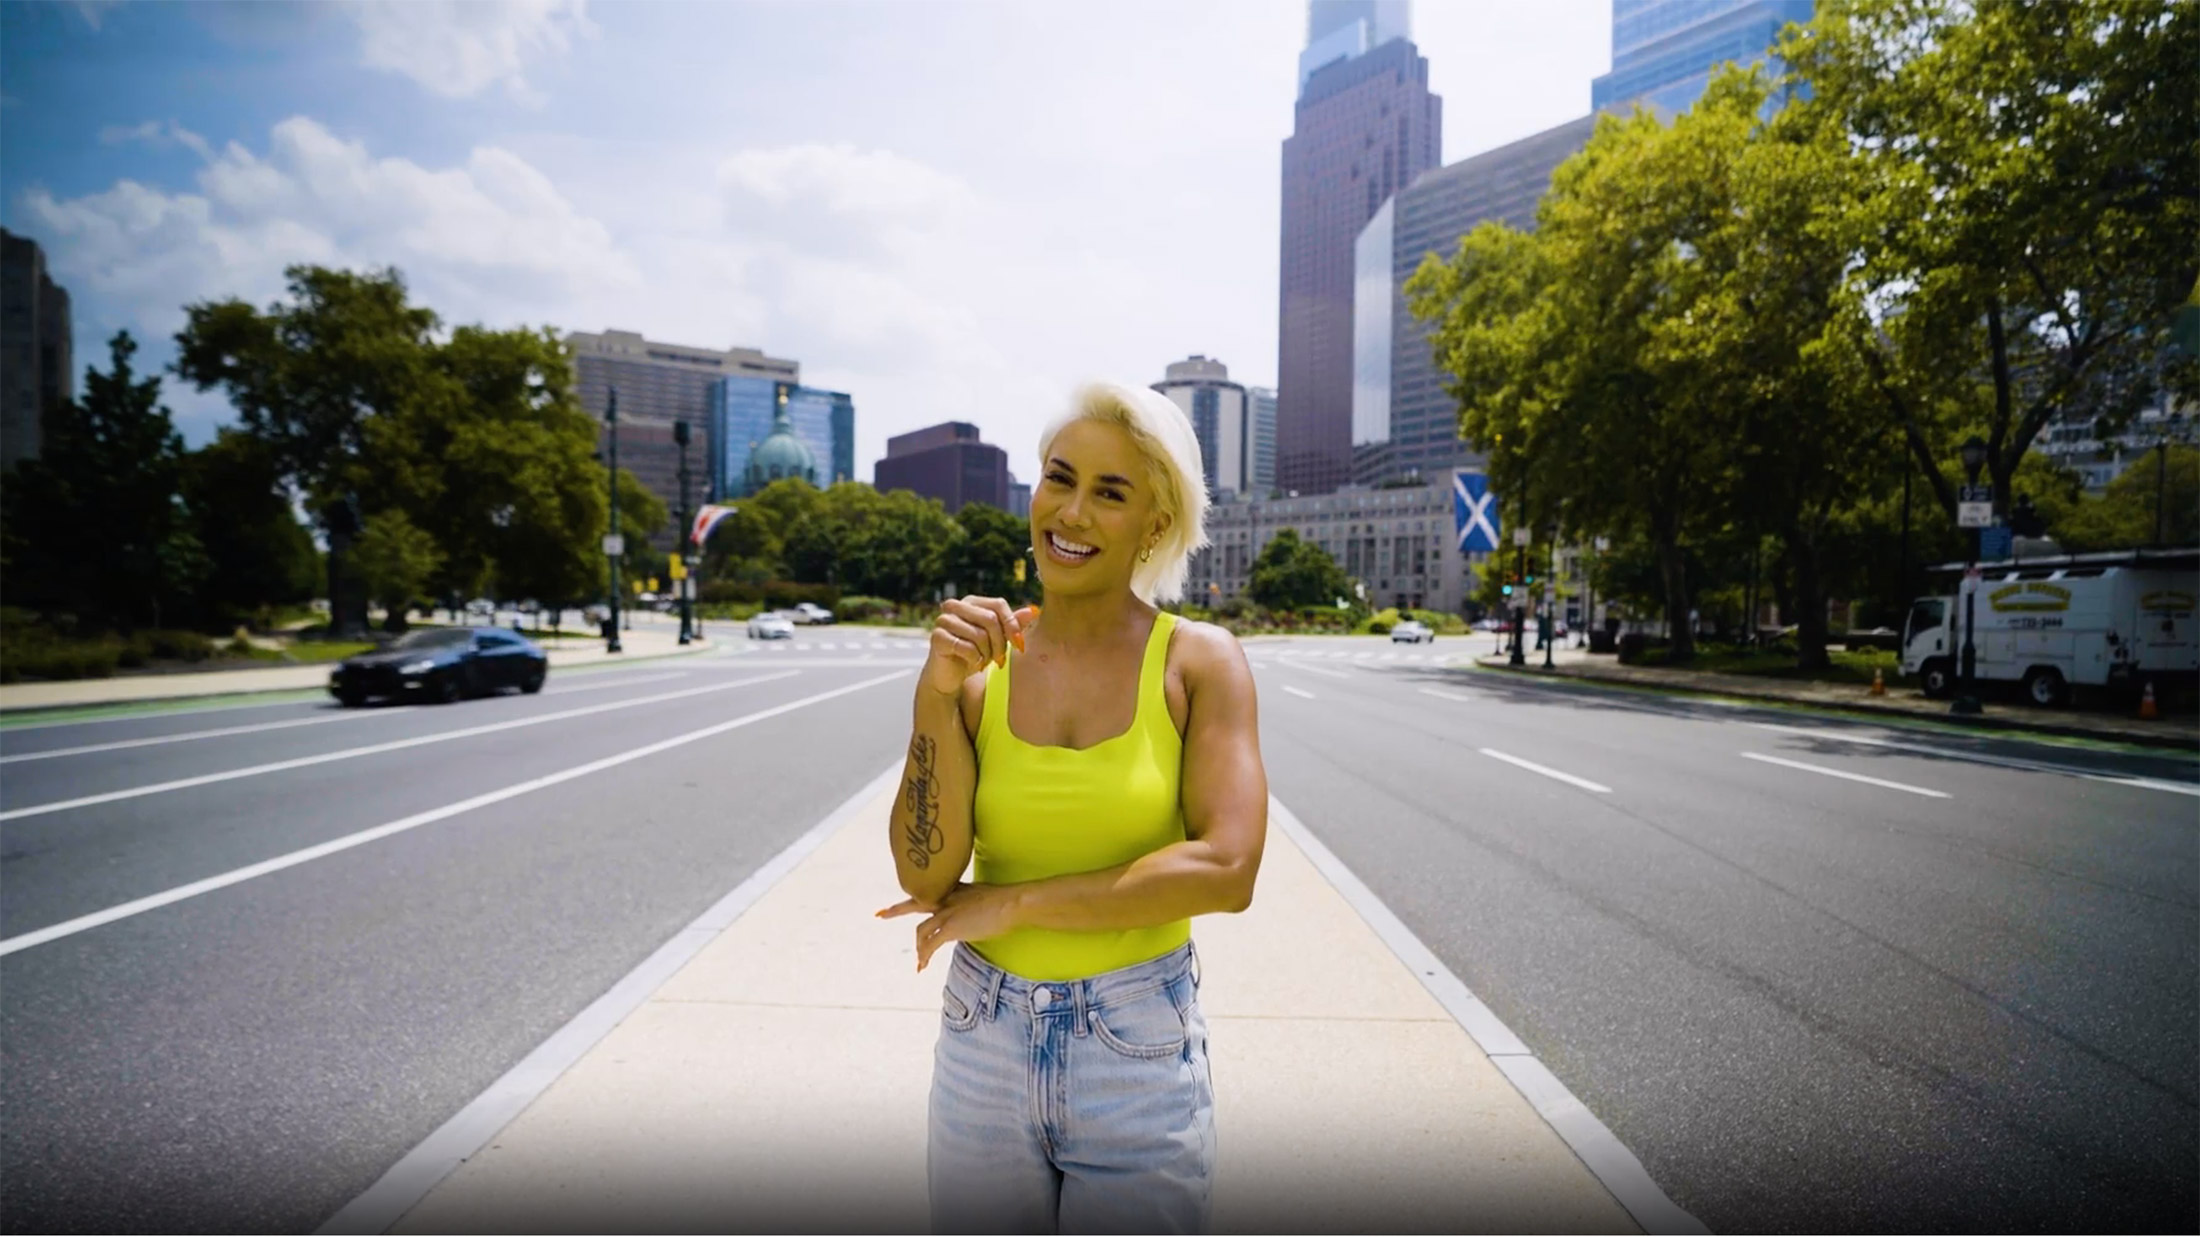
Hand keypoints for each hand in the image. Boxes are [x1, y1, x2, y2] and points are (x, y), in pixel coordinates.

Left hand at [876, 882, 1022, 970]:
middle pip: (914, 904)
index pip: (929, 894)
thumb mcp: (982, 898)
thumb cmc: (1005, 901)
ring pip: (921, 930)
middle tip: (880, 914)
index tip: (905, 900)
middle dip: (896, 910)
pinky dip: (924, 955)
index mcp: (953, 891)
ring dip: (919, 947)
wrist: (1012, 903)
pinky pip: (930, 944)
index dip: (916, 899)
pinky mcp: (951, 927)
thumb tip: (971, 915)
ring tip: (920, 960)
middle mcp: (946, 900)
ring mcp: (947, 913)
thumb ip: (971, 905)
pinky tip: (922, 965)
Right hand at [921, 596, 1039, 697]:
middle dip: (1000, 643)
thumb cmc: (974, 654)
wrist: (949, 676)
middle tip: (1000, 659)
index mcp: (971, 602)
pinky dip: (975, 659)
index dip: (1012, 624)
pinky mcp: (937, 637)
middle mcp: (955, 606)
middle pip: (990, 619)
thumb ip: (1012, 624)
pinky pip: (967, 647)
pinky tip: (973, 664)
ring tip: (984, 661)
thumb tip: (1033, 610)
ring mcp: (944, 620)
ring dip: (988, 653)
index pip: (999, 604)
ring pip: (979, 634)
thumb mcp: (996, 639)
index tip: (1019, 644)